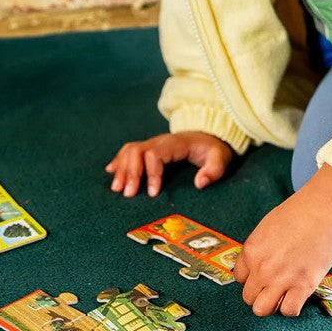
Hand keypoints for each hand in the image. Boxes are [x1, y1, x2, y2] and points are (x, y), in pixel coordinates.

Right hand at [106, 131, 232, 196]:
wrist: (210, 136)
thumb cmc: (214, 150)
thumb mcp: (220, 159)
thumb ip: (213, 171)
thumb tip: (199, 183)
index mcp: (175, 144)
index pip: (154, 154)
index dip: (151, 173)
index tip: (152, 193)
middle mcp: (160, 141)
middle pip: (137, 151)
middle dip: (130, 173)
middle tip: (128, 194)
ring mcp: (153, 143)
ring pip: (130, 151)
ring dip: (121, 169)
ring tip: (117, 189)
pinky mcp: (149, 148)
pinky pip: (129, 151)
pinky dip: (119, 161)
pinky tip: (110, 171)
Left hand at [233, 164, 331, 316]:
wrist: (323, 209)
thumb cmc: (299, 213)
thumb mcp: (266, 228)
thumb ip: (259, 249)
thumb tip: (258, 264)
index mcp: (251, 251)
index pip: (240, 279)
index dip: (252, 279)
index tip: (264, 275)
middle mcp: (261, 268)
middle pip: (249, 297)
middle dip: (261, 294)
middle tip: (276, 286)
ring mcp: (281, 279)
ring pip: (262, 309)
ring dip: (272, 305)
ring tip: (285, 294)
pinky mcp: (303, 285)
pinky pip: (288, 310)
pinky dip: (292, 308)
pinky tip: (298, 296)